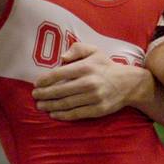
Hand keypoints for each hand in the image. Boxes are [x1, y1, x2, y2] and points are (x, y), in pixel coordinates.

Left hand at [32, 42, 154, 119]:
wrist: (129, 83)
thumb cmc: (106, 66)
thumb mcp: (95, 51)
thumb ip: (77, 49)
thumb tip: (62, 57)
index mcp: (86, 67)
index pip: (59, 73)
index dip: (45, 80)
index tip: (36, 84)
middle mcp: (89, 83)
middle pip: (60, 90)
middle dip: (44, 94)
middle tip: (35, 96)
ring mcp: (94, 98)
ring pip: (66, 103)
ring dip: (50, 105)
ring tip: (41, 105)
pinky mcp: (98, 110)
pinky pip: (76, 114)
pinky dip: (63, 115)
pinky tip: (53, 114)